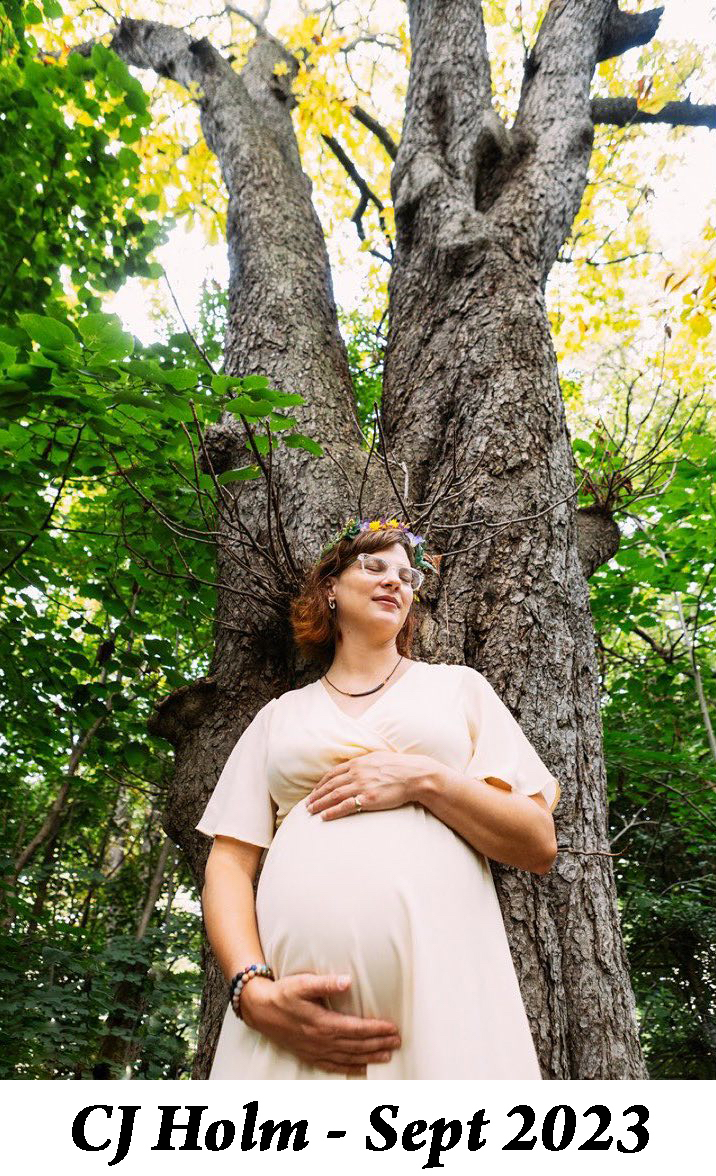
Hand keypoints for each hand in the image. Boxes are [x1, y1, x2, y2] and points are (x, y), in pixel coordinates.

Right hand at [240, 973, 401, 1074]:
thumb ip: (326, 983)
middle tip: (398, 1042)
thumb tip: (348, 981)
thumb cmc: (282, 994)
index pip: (356, 1029)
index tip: (393, 1028)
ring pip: (348, 1058)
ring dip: (369, 1057)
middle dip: (379, 1044)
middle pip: (356, 1046)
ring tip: (388, 1056)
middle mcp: (320, 1041)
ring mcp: (315, 1051)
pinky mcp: (309, 1055)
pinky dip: (350, 1069)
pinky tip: (362, 1069)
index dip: (376, 1030)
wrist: (260, 1010)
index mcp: (322, 1023)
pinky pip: (334, 1066)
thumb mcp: (302, 983)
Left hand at [306, 751, 433, 819]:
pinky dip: (332, 812)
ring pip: (334, 796)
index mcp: (358, 763)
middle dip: (316, 795)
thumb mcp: (378, 758)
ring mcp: (361, 786)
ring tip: (311, 811)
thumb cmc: (399, 767)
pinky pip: (345, 806)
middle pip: (330, 785)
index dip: (321, 783)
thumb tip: (356, 767)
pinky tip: (324, 817)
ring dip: (320, 804)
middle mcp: (356, 773)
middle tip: (307, 804)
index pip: (333, 774)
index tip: (314, 791)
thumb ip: (364, 764)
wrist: (414, 775)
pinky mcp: (368, 798)